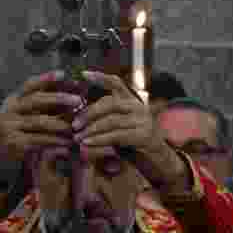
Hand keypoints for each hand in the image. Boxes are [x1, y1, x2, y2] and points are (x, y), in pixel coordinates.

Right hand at [0, 71, 82, 192]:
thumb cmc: (15, 135)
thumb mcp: (22, 117)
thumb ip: (40, 107)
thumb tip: (65, 95)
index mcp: (12, 101)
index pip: (29, 85)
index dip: (46, 78)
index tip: (62, 73)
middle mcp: (8, 111)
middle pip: (36, 100)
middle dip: (59, 98)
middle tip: (78, 100)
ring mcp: (10, 127)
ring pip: (41, 122)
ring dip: (61, 124)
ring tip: (76, 127)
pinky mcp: (14, 144)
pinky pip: (40, 141)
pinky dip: (55, 143)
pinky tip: (67, 146)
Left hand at [71, 71, 189, 193]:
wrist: (158, 158)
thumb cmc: (134, 142)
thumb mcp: (119, 127)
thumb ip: (105, 119)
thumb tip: (79, 120)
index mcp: (131, 100)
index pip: (116, 83)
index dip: (100, 78)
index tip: (84, 74)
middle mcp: (138, 106)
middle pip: (110, 103)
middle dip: (89, 113)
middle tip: (74, 124)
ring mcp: (142, 120)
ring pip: (111, 120)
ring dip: (91, 130)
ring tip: (78, 137)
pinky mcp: (143, 135)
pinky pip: (116, 135)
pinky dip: (100, 140)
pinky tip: (88, 143)